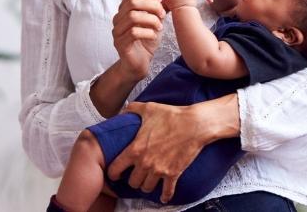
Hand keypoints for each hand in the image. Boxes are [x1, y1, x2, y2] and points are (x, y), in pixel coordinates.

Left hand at [106, 96, 239, 203]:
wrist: (194, 124)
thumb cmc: (171, 116)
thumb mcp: (148, 108)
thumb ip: (132, 109)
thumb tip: (123, 110)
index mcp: (135, 149)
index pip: (116, 168)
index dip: (113, 173)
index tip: (114, 174)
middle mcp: (145, 163)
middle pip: (132, 182)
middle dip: (132, 180)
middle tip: (134, 176)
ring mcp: (159, 170)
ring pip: (147, 188)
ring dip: (146, 186)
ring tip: (147, 182)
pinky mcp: (173, 174)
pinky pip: (167, 192)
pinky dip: (165, 196)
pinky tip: (163, 197)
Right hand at [111, 0, 167, 80]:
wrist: (138, 64)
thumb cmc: (146, 41)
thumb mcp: (154, 21)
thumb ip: (159, 8)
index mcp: (125, 9)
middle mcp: (118, 18)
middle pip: (133, 2)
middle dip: (152, 5)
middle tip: (163, 15)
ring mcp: (117, 31)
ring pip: (132, 16)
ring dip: (151, 20)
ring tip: (160, 27)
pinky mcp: (120, 44)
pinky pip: (134, 33)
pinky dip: (148, 32)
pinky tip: (154, 35)